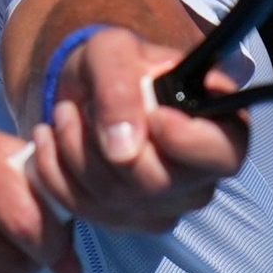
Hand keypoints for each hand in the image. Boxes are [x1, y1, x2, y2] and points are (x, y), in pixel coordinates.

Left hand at [26, 27, 248, 231]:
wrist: (89, 91)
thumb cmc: (116, 66)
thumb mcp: (113, 51)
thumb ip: (120, 87)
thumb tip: (124, 150)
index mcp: (220, 126)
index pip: (222, 153)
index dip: (186, 140)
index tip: (153, 114)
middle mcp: (200, 176)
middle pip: (155, 183)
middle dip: (100, 142)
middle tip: (80, 105)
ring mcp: (165, 205)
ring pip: (113, 198)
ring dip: (72, 150)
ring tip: (63, 114)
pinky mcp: (128, 221)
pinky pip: (83, 208)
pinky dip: (54, 171)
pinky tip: (50, 140)